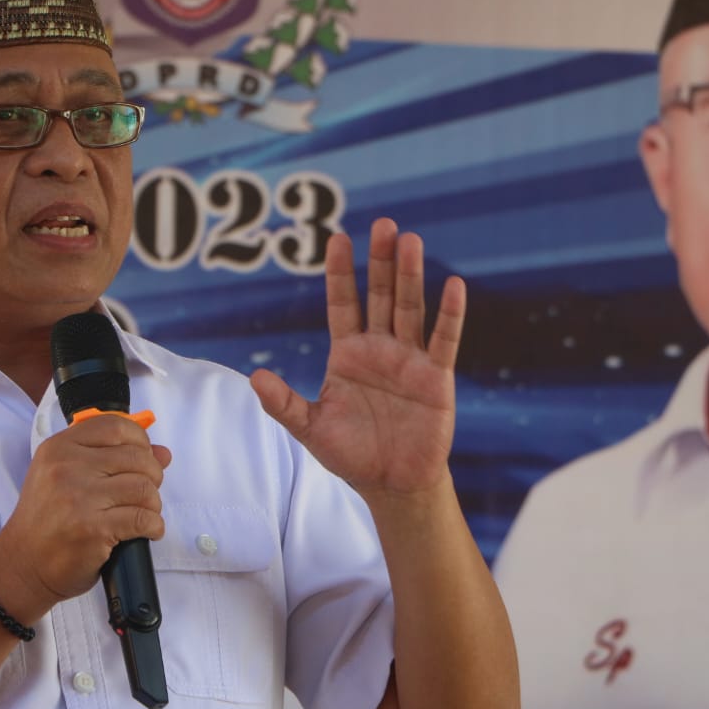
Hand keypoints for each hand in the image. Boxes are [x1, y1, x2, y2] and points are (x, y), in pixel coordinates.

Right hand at [0, 414, 171, 614]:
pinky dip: (154, 526)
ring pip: (144, 488)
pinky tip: (146, 531)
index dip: (140, 440)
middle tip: (144, 493)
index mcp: (59, 448)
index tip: (143, 457)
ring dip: (153, 504)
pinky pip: (143, 519)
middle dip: (152, 476)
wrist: (22, 565)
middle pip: (137, 458)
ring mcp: (80, 498)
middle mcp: (67, 468)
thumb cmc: (46, 521)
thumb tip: (163, 453)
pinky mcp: (93, 529)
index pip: (115, 425)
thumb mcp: (67, 478)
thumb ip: (112, 458)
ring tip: (142, 513)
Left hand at [250, 217, 464, 501]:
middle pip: (381, 295)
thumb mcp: (311, 428)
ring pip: (410, 308)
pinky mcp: (436, 378)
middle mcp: (380, 348)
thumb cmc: (351, 455)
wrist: (392, 484)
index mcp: (348, 354)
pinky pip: (443, 341)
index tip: (338, 238)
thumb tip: (255, 378)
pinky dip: (449, 314)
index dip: (341, 273)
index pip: (343, 303)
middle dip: (381, 261)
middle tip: (383, 224)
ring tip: (409, 240)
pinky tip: (453, 285)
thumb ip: (284, 404)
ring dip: (410, 275)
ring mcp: (410, 360)